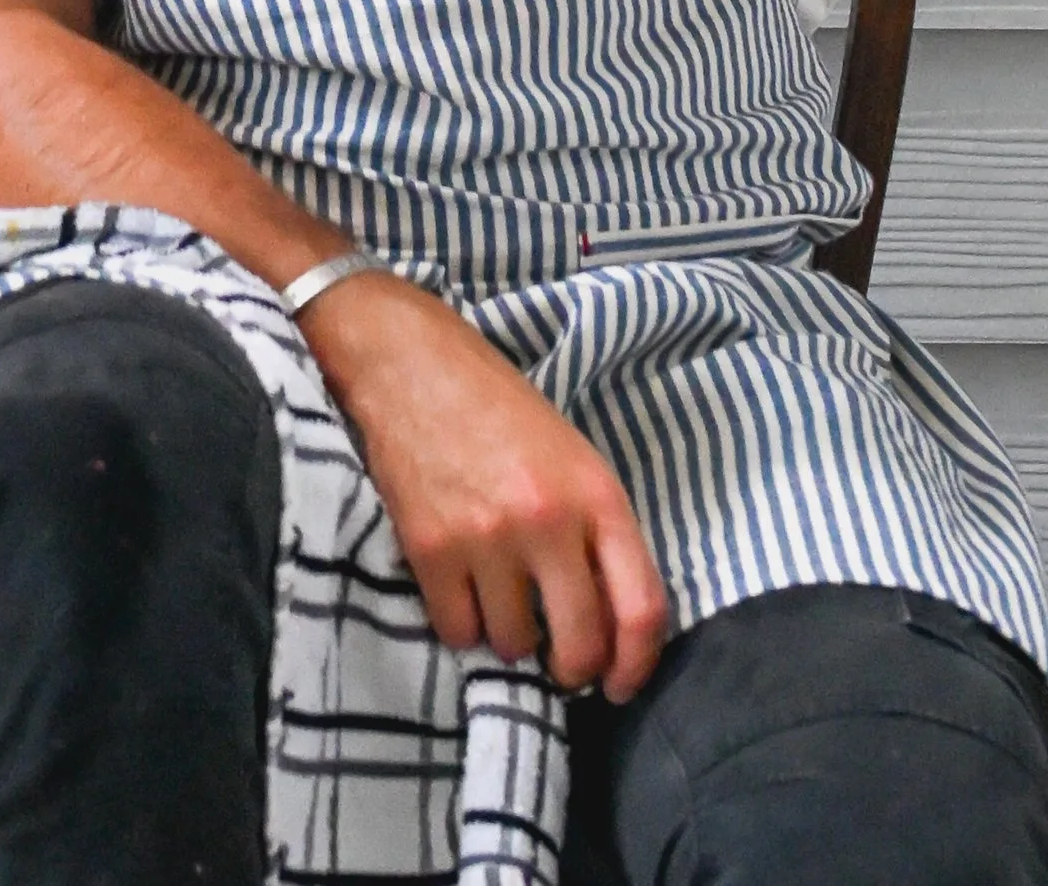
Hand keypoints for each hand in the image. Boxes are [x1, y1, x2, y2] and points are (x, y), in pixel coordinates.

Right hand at [302, 269, 667, 698]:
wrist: (408, 362)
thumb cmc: (496, 406)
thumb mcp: (570, 455)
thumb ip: (594, 531)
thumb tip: (606, 623)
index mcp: (595, 494)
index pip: (640, 608)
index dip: (637, 665)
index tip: (620, 685)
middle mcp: (547, 521)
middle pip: (580, 645)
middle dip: (572, 668)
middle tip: (559, 660)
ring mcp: (487, 538)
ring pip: (513, 645)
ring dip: (509, 638)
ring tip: (499, 598)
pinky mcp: (430, 548)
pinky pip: (458, 632)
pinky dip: (462, 624)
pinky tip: (461, 589)